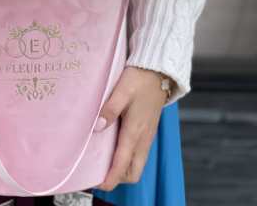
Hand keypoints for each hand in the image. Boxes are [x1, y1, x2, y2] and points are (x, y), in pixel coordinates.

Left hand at [95, 66, 168, 190]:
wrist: (159, 72)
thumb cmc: (140, 79)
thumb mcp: (121, 90)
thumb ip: (109, 109)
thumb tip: (98, 127)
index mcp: (135, 131)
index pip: (122, 164)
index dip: (110, 178)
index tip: (97, 184)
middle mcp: (143, 138)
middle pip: (133, 172)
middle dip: (117, 178)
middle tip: (98, 173)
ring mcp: (147, 135)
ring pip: (137, 164)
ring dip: (123, 169)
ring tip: (104, 162)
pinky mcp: (148, 130)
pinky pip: (139, 154)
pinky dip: (128, 159)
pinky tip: (115, 147)